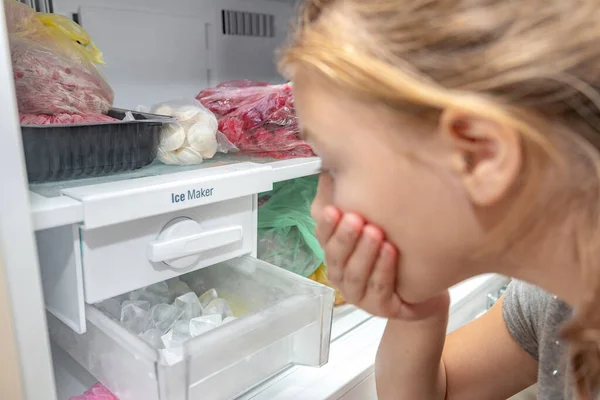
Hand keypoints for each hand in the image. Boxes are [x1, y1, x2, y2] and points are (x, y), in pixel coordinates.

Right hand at [312, 174, 449, 319]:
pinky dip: (383, 270)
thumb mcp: (373, 221)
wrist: (426, 287)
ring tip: (375, 232)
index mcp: (337, 253)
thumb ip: (350, 198)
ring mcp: (360, 295)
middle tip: (355, 218)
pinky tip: (392, 251)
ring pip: (355, 274)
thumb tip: (331, 168)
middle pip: (336, 257)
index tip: (333, 208)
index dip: (326, 224)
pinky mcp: (382, 308)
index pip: (323, 238)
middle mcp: (343, 275)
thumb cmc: (394, 251)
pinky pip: (379, 289)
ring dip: (364, 253)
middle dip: (345, 237)